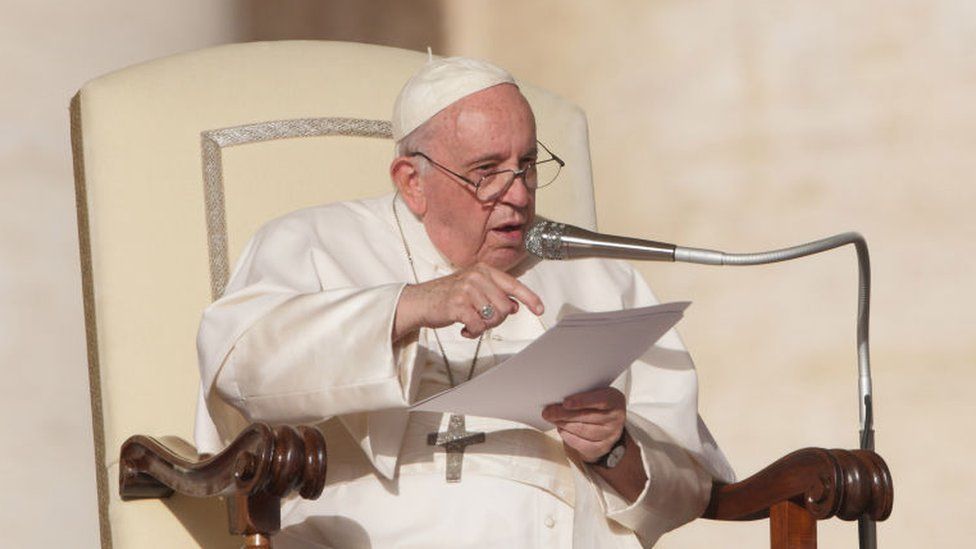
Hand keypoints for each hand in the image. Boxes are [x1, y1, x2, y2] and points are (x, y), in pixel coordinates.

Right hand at [394, 262, 543, 339]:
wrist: (420, 301)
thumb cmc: (449, 295)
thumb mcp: (474, 289)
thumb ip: (495, 294)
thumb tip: (516, 306)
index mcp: (484, 270)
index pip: (514, 284)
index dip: (530, 298)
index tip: (540, 309)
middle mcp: (477, 276)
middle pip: (506, 307)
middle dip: (497, 319)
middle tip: (481, 319)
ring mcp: (467, 289)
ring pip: (494, 317)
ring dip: (484, 326)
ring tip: (471, 322)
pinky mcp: (458, 305)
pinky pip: (479, 326)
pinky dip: (473, 332)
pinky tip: (464, 328)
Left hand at [542, 387, 626, 462]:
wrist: (609, 424)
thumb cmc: (597, 405)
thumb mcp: (595, 393)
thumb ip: (582, 394)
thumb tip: (558, 399)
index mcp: (614, 400)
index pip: (599, 400)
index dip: (581, 401)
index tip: (565, 402)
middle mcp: (616, 418)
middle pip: (587, 417)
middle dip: (564, 414)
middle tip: (547, 412)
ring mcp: (610, 435)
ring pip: (583, 431)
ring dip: (564, 424)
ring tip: (552, 419)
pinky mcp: (602, 448)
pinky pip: (582, 444)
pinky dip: (568, 436)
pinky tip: (561, 429)